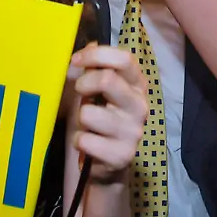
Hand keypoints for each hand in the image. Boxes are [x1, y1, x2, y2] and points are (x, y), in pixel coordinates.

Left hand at [69, 44, 147, 184]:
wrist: (105, 164)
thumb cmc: (98, 120)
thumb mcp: (95, 92)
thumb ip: (91, 70)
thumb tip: (83, 52)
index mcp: (137, 86)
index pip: (124, 59)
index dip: (96, 55)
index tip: (76, 60)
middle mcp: (140, 106)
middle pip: (107, 80)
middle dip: (82, 84)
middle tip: (79, 93)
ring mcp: (133, 132)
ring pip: (89, 113)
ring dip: (80, 120)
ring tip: (87, 126)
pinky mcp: (122, 155)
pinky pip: (85, 140)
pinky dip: (79, 141)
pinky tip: (88, 145)